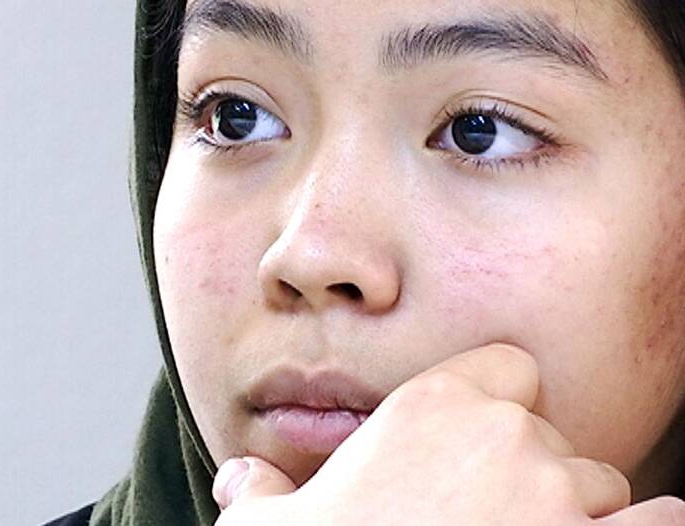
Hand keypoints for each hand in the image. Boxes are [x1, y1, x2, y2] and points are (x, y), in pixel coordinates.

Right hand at [212, 343, 684, 524]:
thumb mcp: (265, 524)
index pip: (507, 369)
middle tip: (489, 519)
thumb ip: (259, 490)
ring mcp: (554, 498)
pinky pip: (662, 523)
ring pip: (598, 484)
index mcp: (429, 408)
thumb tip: (239, 478)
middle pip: (548, 436)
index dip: (495, 405)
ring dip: (576, 513)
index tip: (476, 449)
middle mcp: (501, 438)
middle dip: (529, 474)